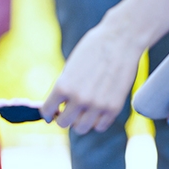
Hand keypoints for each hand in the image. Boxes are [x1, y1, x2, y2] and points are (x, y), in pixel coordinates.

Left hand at [41, 19, 145, 133]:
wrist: (121, 40)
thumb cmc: (93, 49)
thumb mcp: (70, 67)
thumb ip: (64, 88)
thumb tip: (59, 108)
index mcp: (63, 86)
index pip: (47, 110)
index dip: (48, 112)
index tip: (52, 112)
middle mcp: (79, 99)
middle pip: (63, 123)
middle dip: (64, 117)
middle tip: (68, 110)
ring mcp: (97, 105)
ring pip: (81, 128)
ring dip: (80, 121)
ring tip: (83, 111)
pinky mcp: (114, 107)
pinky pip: (100, 126)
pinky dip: (97, 121)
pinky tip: (97, 111)